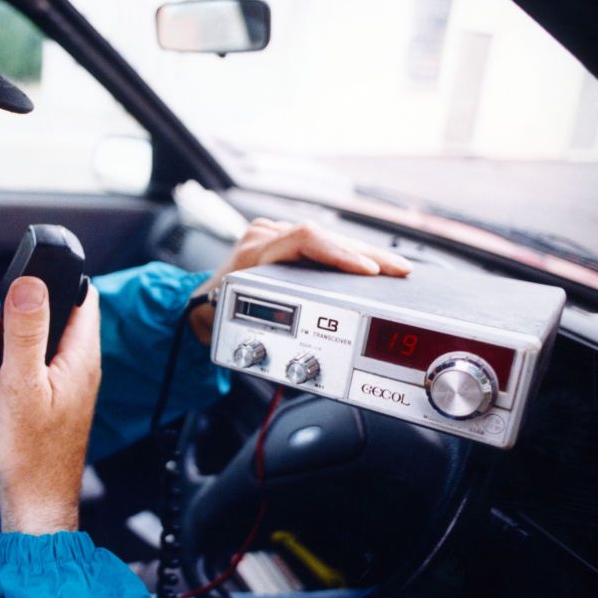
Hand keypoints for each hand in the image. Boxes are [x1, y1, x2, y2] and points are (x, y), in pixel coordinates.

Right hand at [0, 277, 101, 534]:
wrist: (31, 502)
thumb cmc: (31, 452)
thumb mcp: (21, 382)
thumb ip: (26, 330)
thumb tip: (30, 282)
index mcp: (80, 355)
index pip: (81, 296)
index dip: (51, 285)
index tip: (19, 296)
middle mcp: (76, 365)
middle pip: (46, 317)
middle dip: (12, 324)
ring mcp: (61, 382)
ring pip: (28, 343)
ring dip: (1, 352)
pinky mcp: (45, 398)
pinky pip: (22, 369)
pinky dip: (2, 375)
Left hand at [189, 219, 412, 343]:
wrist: (197, 308)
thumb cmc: (217, 322)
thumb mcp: (243, 333)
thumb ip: (274, 344)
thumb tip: (309, 364)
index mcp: (252, 256)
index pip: (304, 240)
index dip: (341, 254)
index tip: (369, 270)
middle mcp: (261, 238)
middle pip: (324, 237)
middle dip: (368, 256)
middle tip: (400, 271)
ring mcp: (270, 234)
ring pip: (326, 238)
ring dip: (363, 254)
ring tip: (395, 268)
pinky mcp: (280, 237)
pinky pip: (321, 243)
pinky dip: (348, 255)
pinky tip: (372, 263)